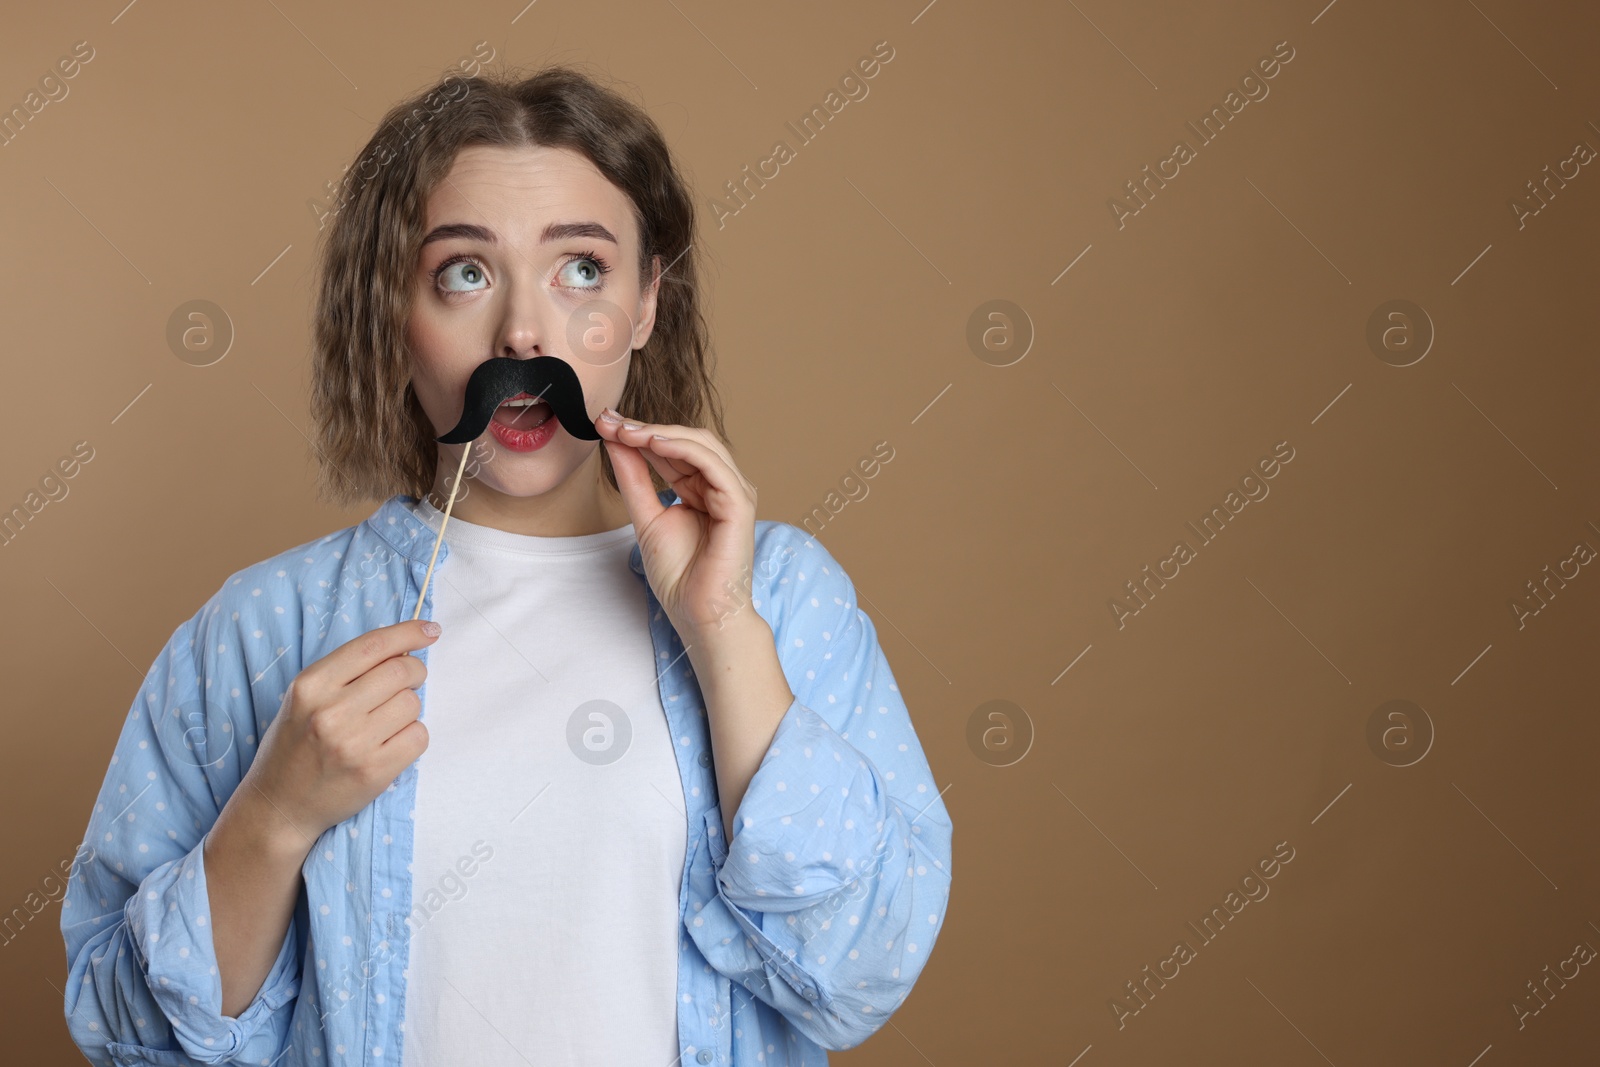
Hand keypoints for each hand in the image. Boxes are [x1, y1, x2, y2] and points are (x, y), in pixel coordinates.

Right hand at [240, 619, 437, 843]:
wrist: (280, 805)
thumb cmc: (298, 745)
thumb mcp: (306, 698)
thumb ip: (348, 672)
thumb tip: (405, 649)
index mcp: (311, 685)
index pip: (373, 645)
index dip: (409, 632)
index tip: (430, 630)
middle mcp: (331, 711)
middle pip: (401, 671)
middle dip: (415, 672)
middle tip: (408, 682)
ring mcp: (353, 743)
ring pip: (412, 704)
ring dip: (409, 708)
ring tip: (385, 722)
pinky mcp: (374, 771)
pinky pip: (418, 736)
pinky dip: (412, 736)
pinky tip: (390, 744)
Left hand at [595, 406, 759, 641]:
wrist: (699, 613)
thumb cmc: (680, 576)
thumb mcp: (646, 517)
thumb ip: (634, 479)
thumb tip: (614, 441)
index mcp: (701, 489)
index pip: (672, 450)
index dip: (638, 434)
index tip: (604, 422)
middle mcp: (720, 486)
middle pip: (687, 441)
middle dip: (646, 428)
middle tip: (610, 421)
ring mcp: (733, 493)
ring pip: (701, 445)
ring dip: (661, 433)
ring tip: (626, 430)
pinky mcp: (739, 503)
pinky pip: (712, 465)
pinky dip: (683, 449)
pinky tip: (654, 444)